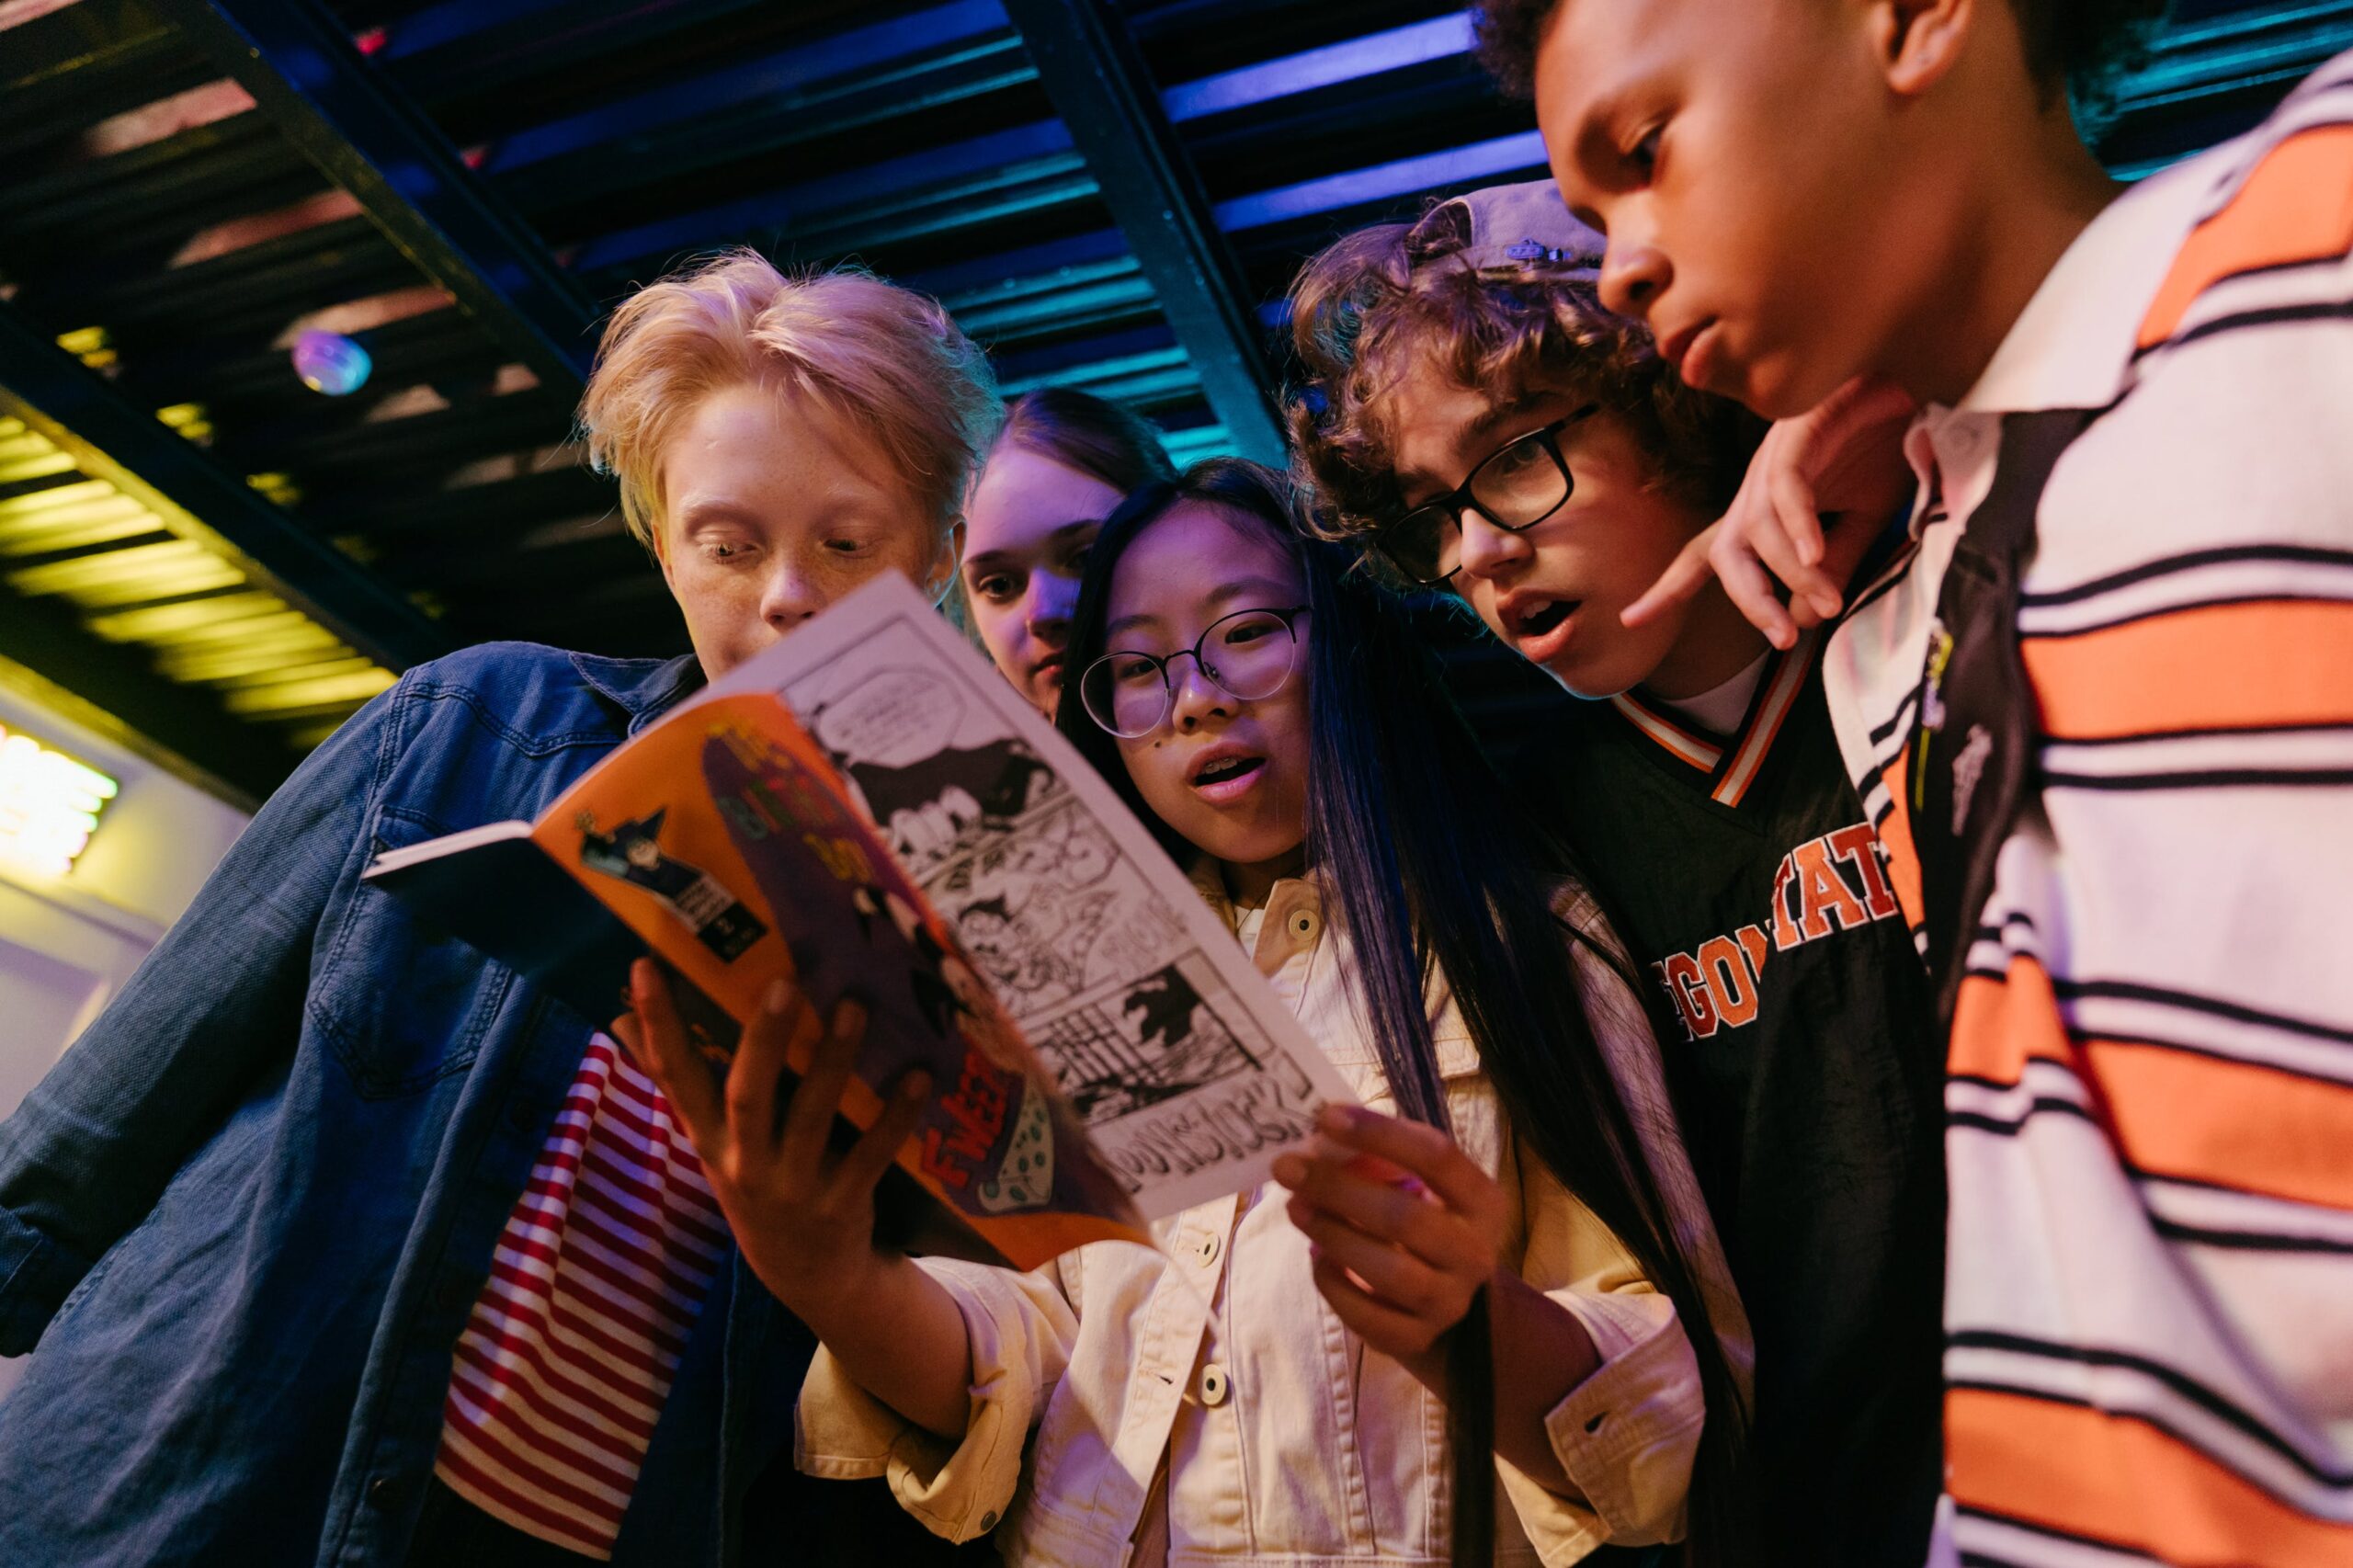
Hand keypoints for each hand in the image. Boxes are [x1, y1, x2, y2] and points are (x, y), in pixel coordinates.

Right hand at [613, 961, 930, 1322]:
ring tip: (854, 1007)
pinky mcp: (841, 1203)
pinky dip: (895, 1116)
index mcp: (708, 1139)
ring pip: (812, 1117)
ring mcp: (793, 1186)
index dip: (658, 1024)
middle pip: (746, 1095)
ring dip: (833, 1061)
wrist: (806, 1274)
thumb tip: (621, 1020)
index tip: (645, 966)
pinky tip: (918, 1076)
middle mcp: (744, 1162)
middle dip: (763, 1040)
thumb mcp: (710, 1141)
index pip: (674, 1075)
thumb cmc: (756, 1182)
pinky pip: (871, 1155)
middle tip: (784, 983)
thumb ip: (677, 1083)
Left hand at [1272, 1105, 1509, 1361]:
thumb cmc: (1423, 1224)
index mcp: (1482, 1201)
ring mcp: (1449, 1302)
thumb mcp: (1421, 1186)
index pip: (1437, 1157)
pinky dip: (1334, 1283)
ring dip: (1332, 1233)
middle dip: (1338, 1188)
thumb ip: (1381, 1159)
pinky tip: (1317, 1258)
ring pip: (1387, 1270)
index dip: (1380, 1133)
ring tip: (1296, 1206)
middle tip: (1288, 1167)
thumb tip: (1316, 1132)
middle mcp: (1475, 1253)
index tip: (1326, 1117)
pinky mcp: (1417, 1338)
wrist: (1446, 1300)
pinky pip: (1367, 1316)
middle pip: (1405, 1217)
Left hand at [1622, 376, 1916, 648]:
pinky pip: (1785, 485)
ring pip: (1760, 527)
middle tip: (1782, 638)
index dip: (1671, 588)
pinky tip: (1815, 554)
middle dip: (1748, 599)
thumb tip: (1801, 619)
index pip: (1708, 555)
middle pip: (1724, 552)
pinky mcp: (1799, 429)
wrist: (1918, 381)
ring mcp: (1773, 457)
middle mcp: (1756, 485)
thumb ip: (1831, 565)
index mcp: (1764, 508)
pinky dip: (1797, 522)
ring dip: (1793, 571)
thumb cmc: (1886, 440)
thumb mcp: (1864, 516)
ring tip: (1829, 604)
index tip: (1632, 620)